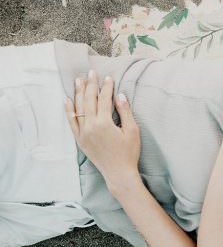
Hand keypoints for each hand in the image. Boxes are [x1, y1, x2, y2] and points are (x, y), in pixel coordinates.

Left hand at [64, 70, 139, 191]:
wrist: (119, 173)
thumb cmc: (129, 153)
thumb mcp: (132, 131)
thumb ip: (125, 112)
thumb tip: (119, 95)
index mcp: (104, 123)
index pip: (104, 99)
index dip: (107, 87)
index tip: (109, 78)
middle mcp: (90, 126)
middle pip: (89, 100)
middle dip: (91, 85)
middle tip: (91, 73)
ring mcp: (83, 133)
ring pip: (78, 108)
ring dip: (78, 93)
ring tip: (78, 81)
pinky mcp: (80, 139)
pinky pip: (71, 122)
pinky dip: (69, 110)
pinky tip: (67, 100)